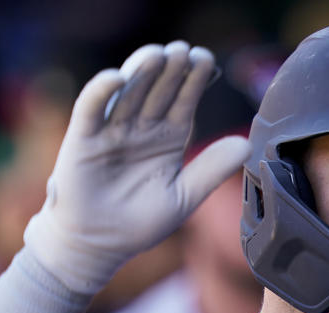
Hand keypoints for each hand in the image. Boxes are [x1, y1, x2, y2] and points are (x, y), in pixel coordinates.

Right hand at [24, 41, 251, 293]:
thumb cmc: (140, 222)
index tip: (208, 61)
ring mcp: (111, 131)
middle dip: (171, 70)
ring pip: (128, 94)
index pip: (183, 102)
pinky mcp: (81, 141)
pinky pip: (90, 110)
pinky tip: (117, 78)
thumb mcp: (183, 197)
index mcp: (167, 137)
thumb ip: (211, 170)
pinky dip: (101, 93)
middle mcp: (140, 127)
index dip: (194, 81)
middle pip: (158, 90)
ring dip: (141, 72)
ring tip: (158, 54)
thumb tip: (247, 144)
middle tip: (185, 50)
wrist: (100, 246)